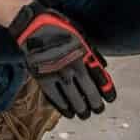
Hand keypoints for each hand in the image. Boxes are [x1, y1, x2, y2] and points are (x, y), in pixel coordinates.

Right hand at [10, 2, 115, 118]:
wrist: (30, 25)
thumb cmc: (57, 26)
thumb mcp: (80, 34)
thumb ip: (91, 52)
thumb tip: (102, 67)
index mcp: (83, 56)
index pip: (101, 81)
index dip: (107, 92)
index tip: (110, 99)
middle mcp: (72, 68)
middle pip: (89, 94)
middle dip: (95, 105)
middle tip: (97, 110)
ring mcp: (57, 75)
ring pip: (73, 100)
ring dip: (81, 109)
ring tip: (84, 114)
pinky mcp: (42, 79)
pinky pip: (55, 99)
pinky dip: (63, 107)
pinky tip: (68, 112)